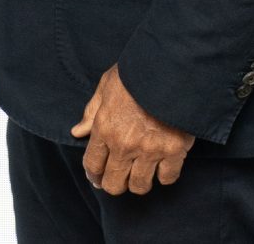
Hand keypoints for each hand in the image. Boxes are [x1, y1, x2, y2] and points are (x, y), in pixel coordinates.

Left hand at [70, 65, 192, 196]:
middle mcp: (124, 144)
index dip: (93, 175)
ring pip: (140, 186)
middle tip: (119, 178)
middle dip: (114, 183)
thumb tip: (78, 131)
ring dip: (139, 182)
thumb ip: (92, 111)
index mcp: (105, 128)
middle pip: (114, 184)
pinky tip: (163, 165)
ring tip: (141, 173)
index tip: (97, 177)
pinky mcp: (174, 151)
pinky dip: (165, 175)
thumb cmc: (136, 73)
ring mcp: (149, 150)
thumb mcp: (107, 85)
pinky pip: (167, 178)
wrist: (170, 67)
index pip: (92, 164)